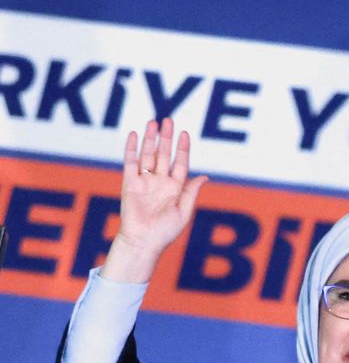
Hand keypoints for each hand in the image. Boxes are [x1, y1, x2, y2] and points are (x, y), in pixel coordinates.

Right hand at [101, 118, 207, 282]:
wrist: (143, 242)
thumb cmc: (165, 232)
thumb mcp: (184, 212)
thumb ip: (191, 192)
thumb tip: (204, 176)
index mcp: (175, 188)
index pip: (180, 163)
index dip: (182, 148)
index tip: (184, 134)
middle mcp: (160, 182)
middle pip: (164, 154)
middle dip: (166, 138)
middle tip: (168, 120)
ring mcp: (145, 182)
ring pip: (148, 155)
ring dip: (151, 139)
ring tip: (153, 122)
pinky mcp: (130, 184)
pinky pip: (131, 163)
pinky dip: (133, 149)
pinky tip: (136, 135)